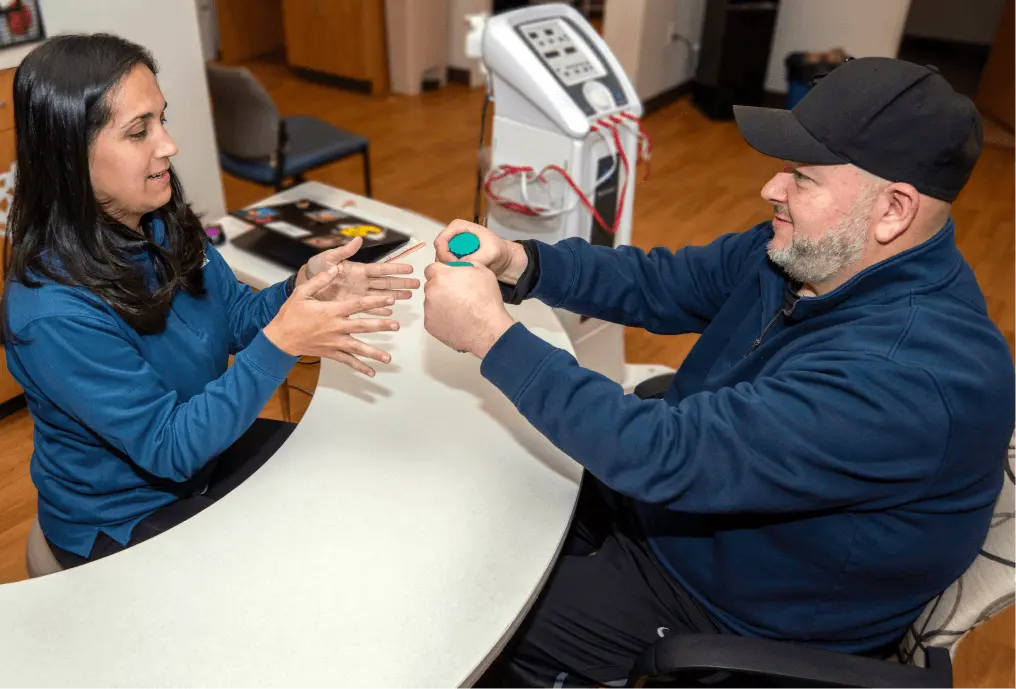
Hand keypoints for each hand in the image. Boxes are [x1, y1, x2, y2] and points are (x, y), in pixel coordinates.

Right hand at [264, 265, 401, 376]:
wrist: (280, 339)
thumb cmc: (290, 314)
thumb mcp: (302, 293)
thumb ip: (320, 280)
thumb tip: (335, 268)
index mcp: (331, 311)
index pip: (357, 305)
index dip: (375, 302)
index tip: (390, 300)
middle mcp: (336, 327)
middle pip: (362, 326)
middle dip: (381, 326)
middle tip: (396, 326)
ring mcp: (334, 342)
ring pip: (358, 348)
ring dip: (374, 353)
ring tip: (388, 358)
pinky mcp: (331, 353)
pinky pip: (347, 361)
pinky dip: (360, 367)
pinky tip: (372, 372)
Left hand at [299, 237, 419, 313]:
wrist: (305, 284)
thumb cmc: (316, 268)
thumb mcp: (328, 258)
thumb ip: (344, 251)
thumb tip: (358, 240)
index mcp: (358, 270)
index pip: (381, 269)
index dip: (396, 269)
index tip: (410, 269)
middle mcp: (362, 283)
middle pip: (386, 283)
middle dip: (402, 283)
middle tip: (417, 284)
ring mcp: (358, 295)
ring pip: (381, 296)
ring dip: (395, 296)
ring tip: (408, 297)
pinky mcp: (352, 306)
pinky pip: (369, 309)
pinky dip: (379, 311)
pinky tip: (390, 311)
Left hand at [423, 262, 514, 357]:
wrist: (487, 329)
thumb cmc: (486, 301)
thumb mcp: (482, 271)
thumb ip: (465, 264)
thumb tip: (459, 265)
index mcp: (441, 275)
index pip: (431, 268)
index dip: (442, 273)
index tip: (450, 279)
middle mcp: (431, 291)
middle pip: (431, 285)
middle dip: (441, 288)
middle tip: (457, 295)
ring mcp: (428, 309)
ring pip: (431, 302)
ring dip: (441, 303)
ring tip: (459, 310)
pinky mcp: (429, 325)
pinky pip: (433, 317)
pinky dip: (441, 318)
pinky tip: (456, 320)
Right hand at [433, 220, 528, 284]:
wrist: (504, 259)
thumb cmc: (499, 250)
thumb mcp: (492, 252)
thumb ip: (478, 257)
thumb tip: (462, 265)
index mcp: (458, 227)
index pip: (441, 240)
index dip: (444, 254)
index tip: (454, 265)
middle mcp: (452, 236)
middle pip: (439, 251)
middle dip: (445, 263)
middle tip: (458, 272)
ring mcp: (452, 247)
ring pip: (440, 260)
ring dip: (448, 269)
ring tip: (463, 274)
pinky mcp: (454, 258)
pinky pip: (446, 266)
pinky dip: (452, 272)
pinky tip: (463, 276)